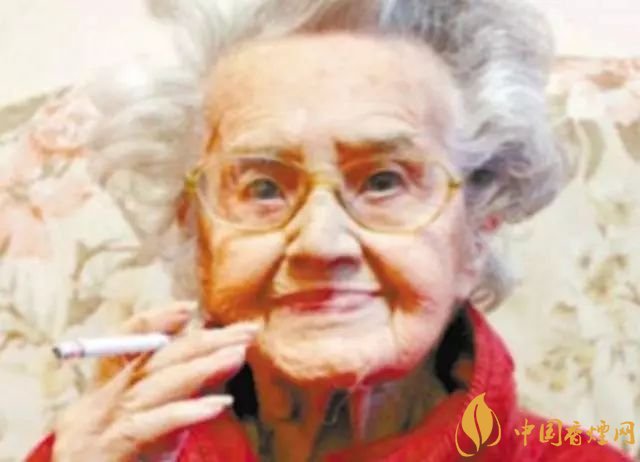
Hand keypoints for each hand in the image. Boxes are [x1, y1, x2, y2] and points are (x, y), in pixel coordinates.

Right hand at [51, 302, 259, 461]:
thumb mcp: (152, 435)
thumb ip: (177, 401)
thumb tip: (220, 368)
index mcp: (102, 398)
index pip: (124, 345)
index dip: (155, 322)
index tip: (190, 309)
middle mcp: (94, 408)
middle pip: (153, 360)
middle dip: (203, 342)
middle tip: (245, 331)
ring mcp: (97, 430)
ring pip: (153, 386)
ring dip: (200, 369)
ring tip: (236, 356)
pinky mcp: (108, 452)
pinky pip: (149, 426)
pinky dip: (184, 412)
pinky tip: (218, 404)